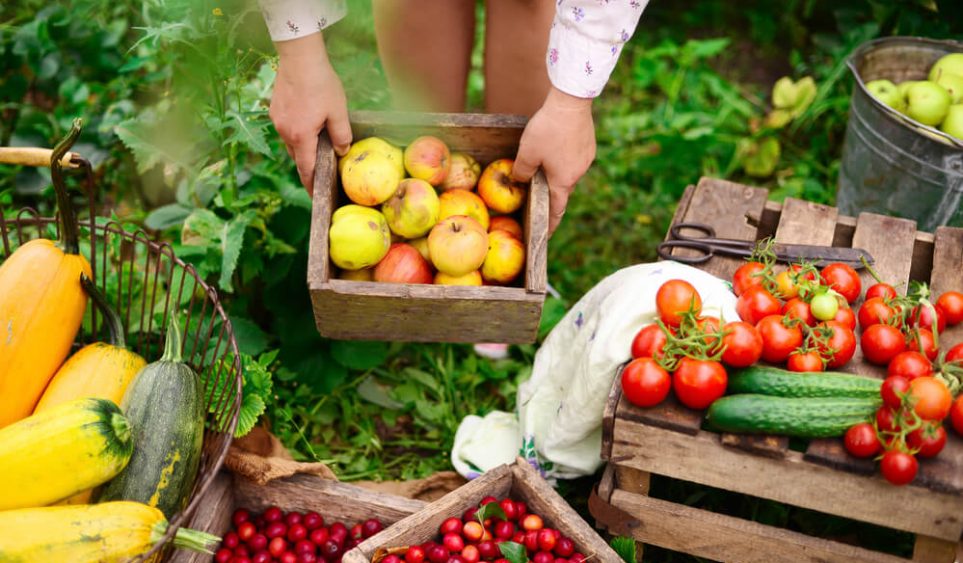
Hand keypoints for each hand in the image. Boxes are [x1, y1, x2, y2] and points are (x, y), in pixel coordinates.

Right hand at [269, 33, 351, 193]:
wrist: (299, 57)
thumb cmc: (321, 83)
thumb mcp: (338, 111)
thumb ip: (341, 135)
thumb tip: (342, 151)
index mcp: (301, 136)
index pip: (306, 169)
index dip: (312, 184)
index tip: (316, 196)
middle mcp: (285, 132)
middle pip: (298, 157)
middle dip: (309, 166)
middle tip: (322, 172)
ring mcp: (277, 121)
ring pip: (292, 143)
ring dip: (303, 147)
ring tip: (317, 146)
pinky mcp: (275, 110)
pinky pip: (286, 129)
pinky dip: (297, 133)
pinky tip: (307, 124)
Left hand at [511, 86, 595, 235]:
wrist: (571, 102)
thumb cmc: (548, 130)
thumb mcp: (527, 153)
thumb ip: (521, 171)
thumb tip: (520, 180)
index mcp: (563, 181)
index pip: (556, 210)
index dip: (550, 224)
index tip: (546, 235)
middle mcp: (578, 174)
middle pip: (562, 190)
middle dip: (550, 193)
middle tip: (537, 193)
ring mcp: (586, 159)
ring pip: (567, 173)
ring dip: (556, 173)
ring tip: (543, 164)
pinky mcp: (588, 146)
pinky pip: (573, 159)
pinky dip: (563, 159)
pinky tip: (554, 146)